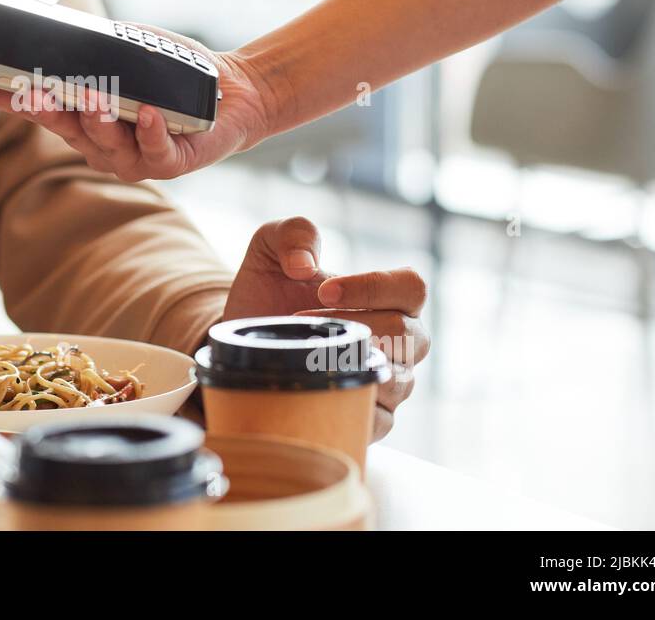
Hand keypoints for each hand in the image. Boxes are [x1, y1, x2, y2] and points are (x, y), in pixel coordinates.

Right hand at [0, 28, 277, 181]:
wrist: (227, 91)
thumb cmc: (167, 71)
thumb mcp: (121, 49)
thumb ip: (86, 45)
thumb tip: (48, 23)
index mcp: (79, 116)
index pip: (28, 105)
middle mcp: (98, 142)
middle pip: (61, 126)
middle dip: (47, 109)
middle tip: (35, 91)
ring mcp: (132, 156)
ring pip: (104, 144)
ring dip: (97, 118)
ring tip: (95, 96)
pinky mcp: (170, 161)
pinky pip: (154, 150)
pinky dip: (147, 131)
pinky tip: (145, 114)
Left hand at [222, 217, 429, 440]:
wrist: (243, 341)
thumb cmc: (268, 292)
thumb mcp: (269, 250)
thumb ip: (293, 234)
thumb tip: (303, 265)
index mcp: (390, 297)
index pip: (412, 287)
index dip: (374, 287)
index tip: (324, 291)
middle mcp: (401, 340)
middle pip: (408, 334)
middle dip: (353, 327)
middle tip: (299, 323)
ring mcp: (391, 381)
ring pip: (398, 380)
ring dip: (347, 366)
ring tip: (302, 356)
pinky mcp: (371, 417)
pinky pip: (381, 420)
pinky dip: (350, 406)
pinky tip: (315, 390)